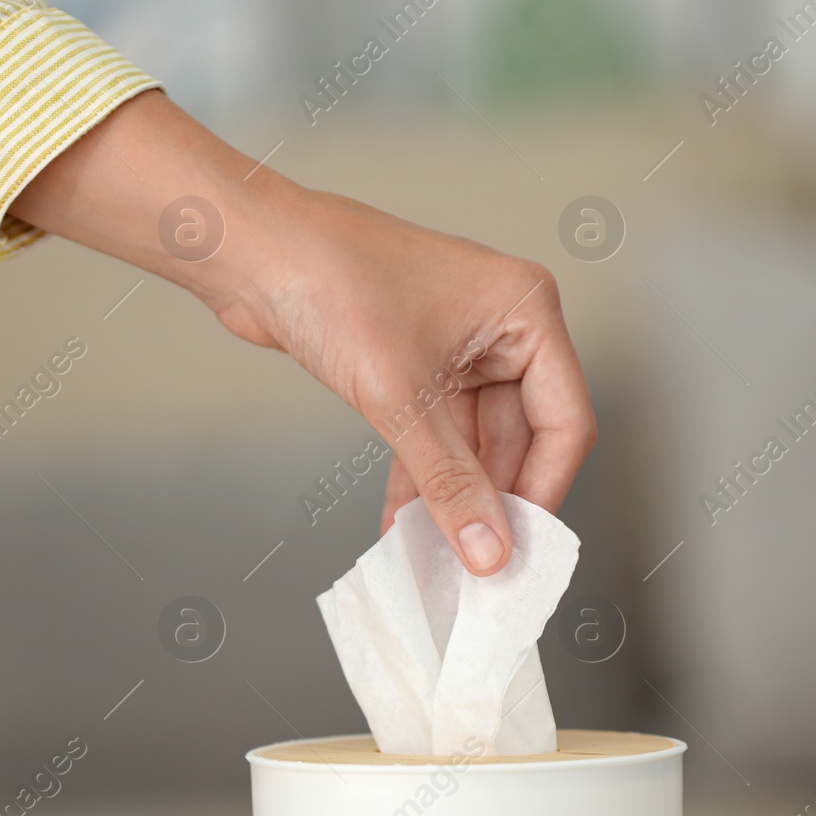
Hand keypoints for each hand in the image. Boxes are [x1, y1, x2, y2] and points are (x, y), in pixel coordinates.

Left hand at [9, 90, 595, 574]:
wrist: (251, 251)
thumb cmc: (328, 280)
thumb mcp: (400, 397)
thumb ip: (450, 481)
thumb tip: (488, 548)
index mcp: (524, 309)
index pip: (564, 420)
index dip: (542, 491)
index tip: (517, 549)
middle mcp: (501, 324)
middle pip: (520, 437)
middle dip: (491, 501)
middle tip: (476, 564)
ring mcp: (458, 343)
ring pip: (473, 441)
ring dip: (451, 496)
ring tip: (437, 556)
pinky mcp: (415, 361)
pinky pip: (435, 432)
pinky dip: (420, 475)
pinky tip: (404, 524)